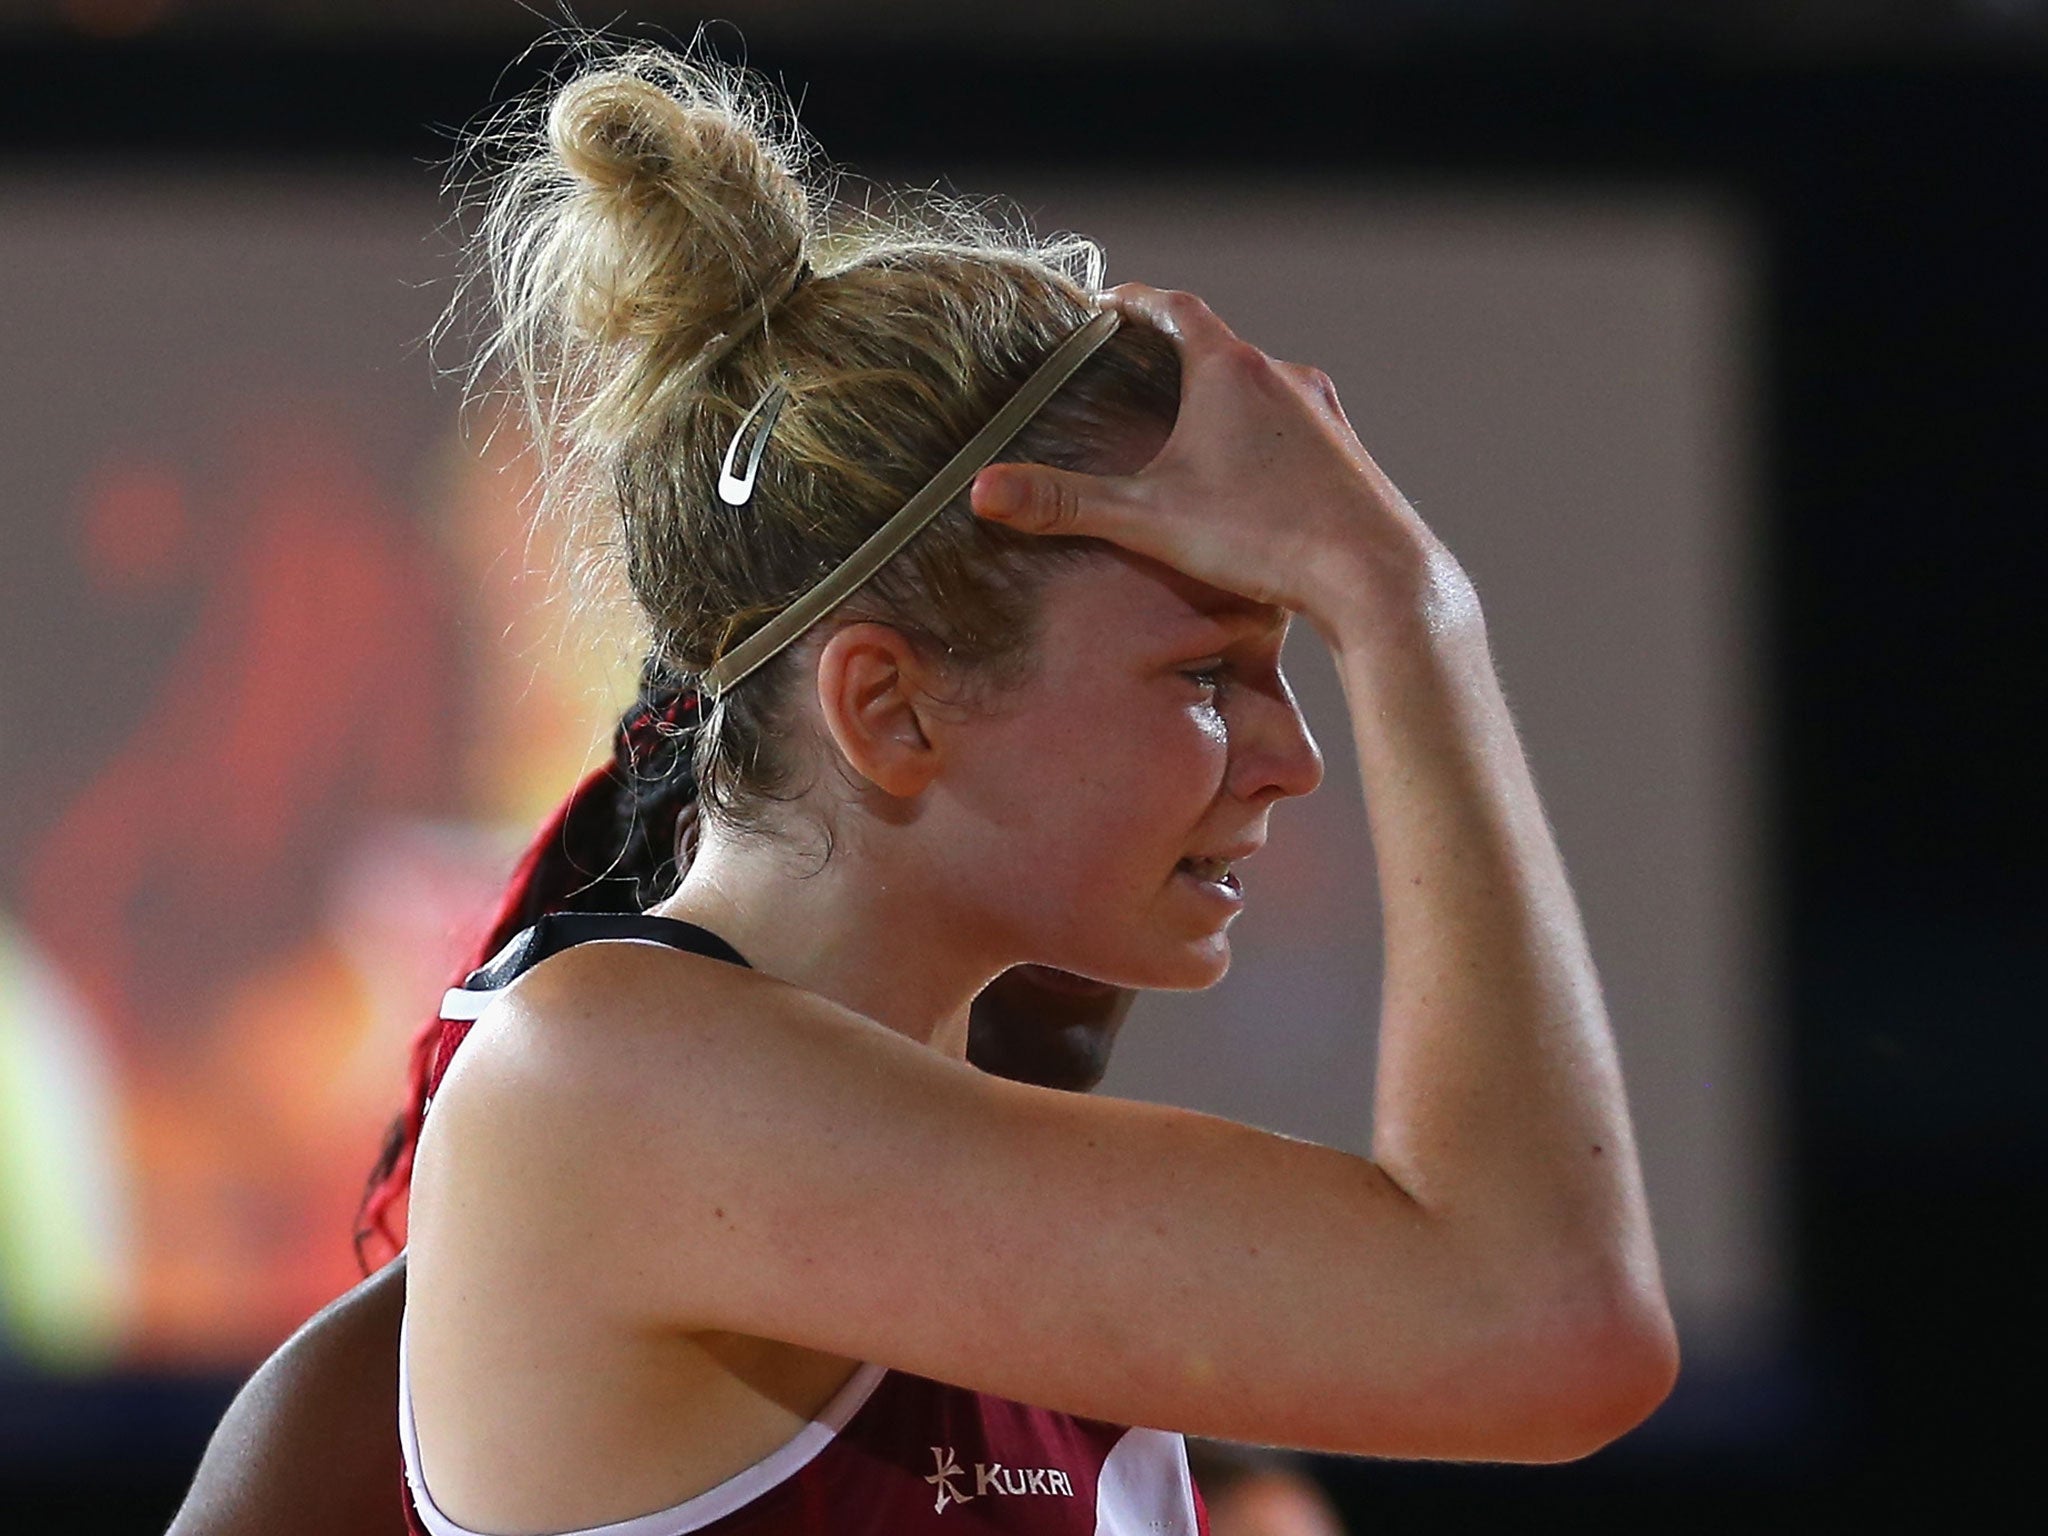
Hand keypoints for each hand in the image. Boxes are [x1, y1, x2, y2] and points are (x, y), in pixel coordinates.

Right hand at [972, 284, 1452, 633]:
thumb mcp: (1149, 519)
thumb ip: (1064, 503)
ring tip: (1181, 422)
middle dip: (1169, 352)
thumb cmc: (1266, 539)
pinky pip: (1292, 424)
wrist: (1378, 579)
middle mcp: (1283, 376)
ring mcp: (1323, 413)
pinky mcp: (1346, 454)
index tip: (1100, 307)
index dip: (1131, 302)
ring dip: (1219, 394)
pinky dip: (1258, 432)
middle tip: (1127, 367)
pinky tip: (1243, 475)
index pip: (1171, 308)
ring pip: (1259, 385)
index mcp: (1230, 370)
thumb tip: (980, 489)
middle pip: (1215, 344)